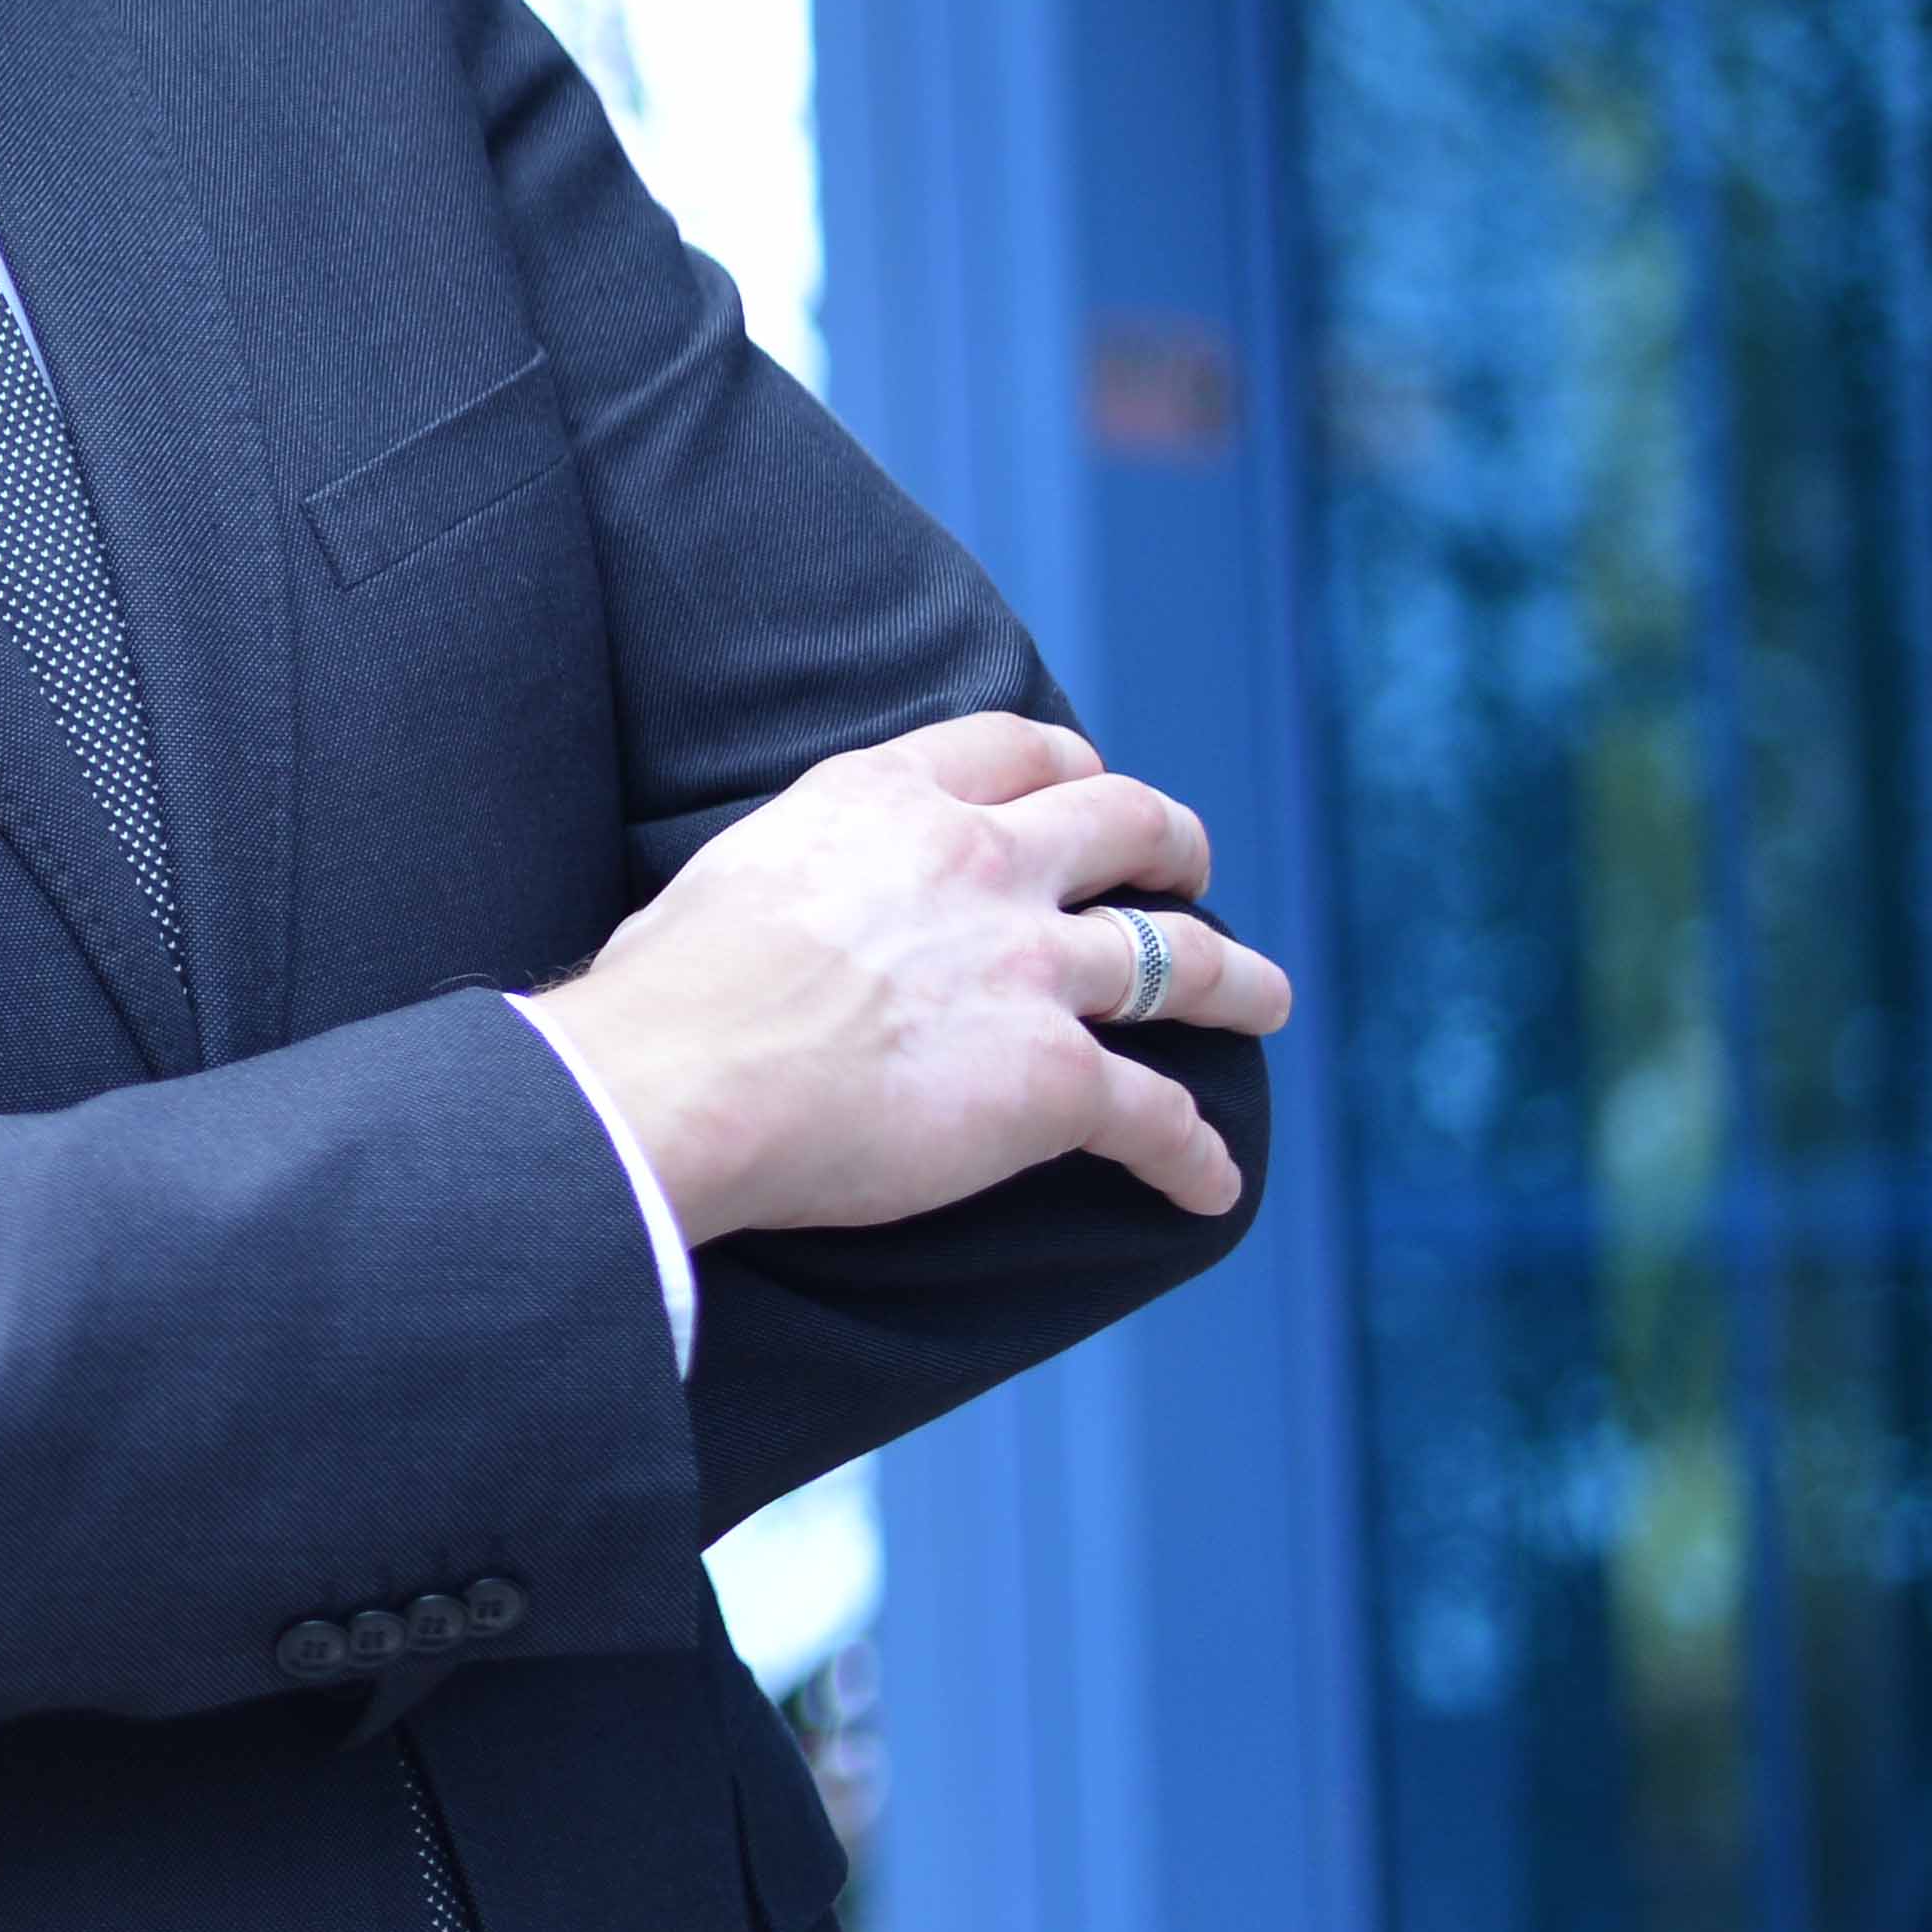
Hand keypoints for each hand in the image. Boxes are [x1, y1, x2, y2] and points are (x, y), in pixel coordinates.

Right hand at [517, 713, 1295, 1239]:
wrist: (678, 1077)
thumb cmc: (666, 993)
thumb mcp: (737, 868)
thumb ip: (801, 869)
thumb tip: (782, 916)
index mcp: (892, 799)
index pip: (1016, 749)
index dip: (1069, 767)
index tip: (1085, 785)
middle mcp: (980, 863)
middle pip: (1128, 825)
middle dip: (1173, 847)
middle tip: (1186, 874)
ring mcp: (1030, 969)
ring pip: (1185, 962)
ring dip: (1242, 983)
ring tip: (1266, 998)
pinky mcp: (1055, 1079)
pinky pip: (1158, 1119)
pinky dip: (1193, 1156)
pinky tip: (1208, 1182)